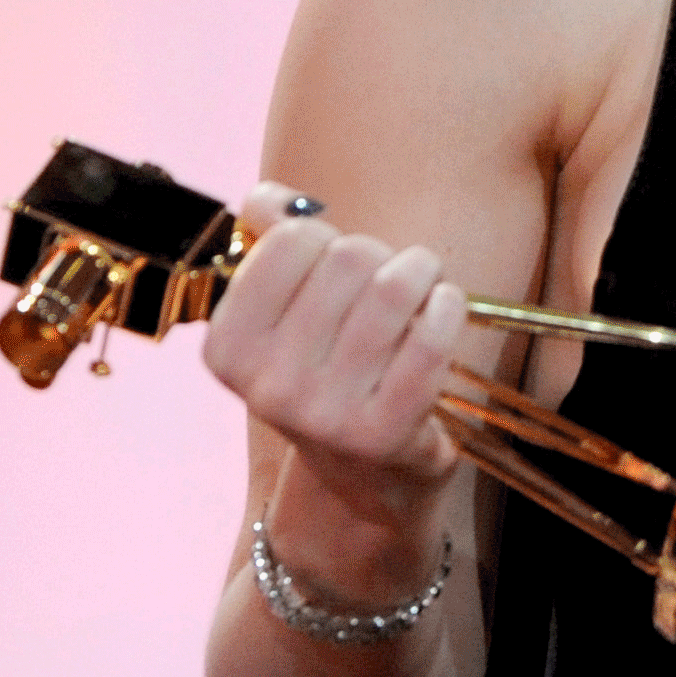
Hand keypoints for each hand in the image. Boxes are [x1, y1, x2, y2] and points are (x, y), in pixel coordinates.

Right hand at [203, 182, 467, 514]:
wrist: (363, 477)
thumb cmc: (327, 370)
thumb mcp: (285, 314)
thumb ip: (271, 244)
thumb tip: (266, 198)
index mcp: (227, 347)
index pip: (290, 239)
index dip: (324, 238)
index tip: (331, 266)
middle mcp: (266, 387)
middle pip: (349, 257)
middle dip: (378, 255)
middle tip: (385, 280)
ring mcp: (325, 414)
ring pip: (393, 288)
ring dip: (421, 273)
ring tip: (421, 286)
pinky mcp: (385, 433)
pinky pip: (431, 335)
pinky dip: (447, 307)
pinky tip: (443, 311)